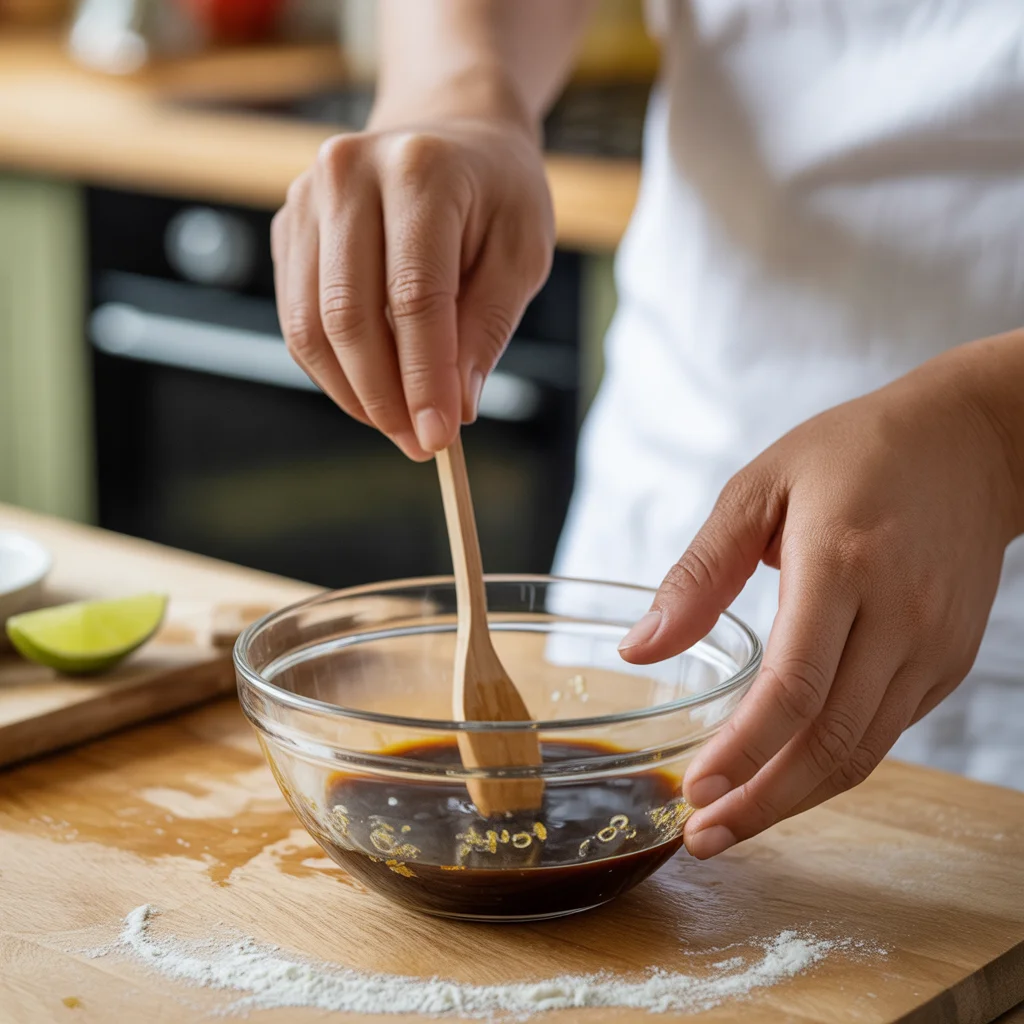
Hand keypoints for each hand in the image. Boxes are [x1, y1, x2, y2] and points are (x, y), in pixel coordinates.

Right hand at [271, 115, 553, 459]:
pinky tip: (374, 389)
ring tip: (400, 425)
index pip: (414, 296)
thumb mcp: (521, 251)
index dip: (425, 378)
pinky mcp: (287, 229)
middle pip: (349, 315)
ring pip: (311, 327)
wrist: (448, 130)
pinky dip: (334, 371)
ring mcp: (304, 199)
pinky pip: (298, 321)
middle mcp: (347, 174)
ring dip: (355, 393)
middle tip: (420, 444)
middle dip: (385, 396)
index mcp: (419, 171)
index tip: (440, 438)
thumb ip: (488, 327)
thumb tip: (456, 406)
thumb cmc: (496, 192)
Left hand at [617, 342, 1023, 857]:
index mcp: (842, 564)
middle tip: (703, 838)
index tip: (696, 791)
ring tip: (733, 822)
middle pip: (830, 740)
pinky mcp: (946, 660)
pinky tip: (786, 776)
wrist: (970, 443)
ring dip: (795, 798)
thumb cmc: (854, 453)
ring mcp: (931, 644)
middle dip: (763, 801)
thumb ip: (700, 572)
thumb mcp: (760, 488)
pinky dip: (833, 765)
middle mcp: (897, 615)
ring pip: (862, 751)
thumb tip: (639, 648)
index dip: (745, 752)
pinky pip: (885, 730)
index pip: (794, 686)